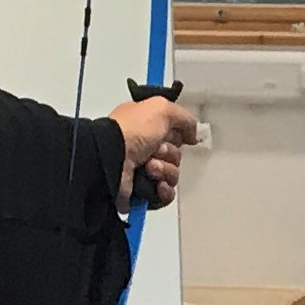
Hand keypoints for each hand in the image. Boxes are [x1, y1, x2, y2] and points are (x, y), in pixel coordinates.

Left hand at [112, 93, 201, 208]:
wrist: (111, 159)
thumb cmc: (131, 131)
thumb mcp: (161, 109)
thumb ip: (184, 118)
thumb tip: (193, 134)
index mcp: (146, 128)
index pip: (174, 135)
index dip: (177, 136)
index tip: (172, 134)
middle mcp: (144, 149)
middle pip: (175, 156)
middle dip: (170, 154)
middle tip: (155, 150)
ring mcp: (143, 172)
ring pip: (173, 175)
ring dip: (165, 171)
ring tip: (148, 167)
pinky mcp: (142, 192)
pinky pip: (166, 195)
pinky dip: (163, 190)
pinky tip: (155, 184)